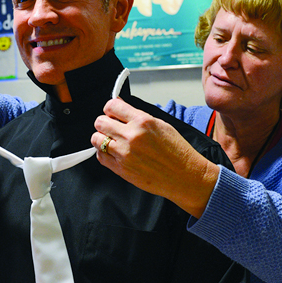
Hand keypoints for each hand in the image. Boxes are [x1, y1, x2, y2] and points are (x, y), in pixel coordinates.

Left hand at [91, 99, 219, 217]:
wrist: (185, 176)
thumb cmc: (177, 151)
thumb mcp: (161, 125)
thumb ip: (137, 116)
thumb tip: (120, 107)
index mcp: (142, 122)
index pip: (112, 106)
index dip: (110, 109)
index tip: (112, 113)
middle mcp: (131, 136)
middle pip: (100, 122)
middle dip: (105, 123)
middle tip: (112, 127)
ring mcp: (124, 154)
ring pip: (96, 139)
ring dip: (102, 138)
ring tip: (113, 141)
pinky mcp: (121, 169)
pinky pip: (101, 157)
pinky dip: (104, 153)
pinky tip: (114, 153)